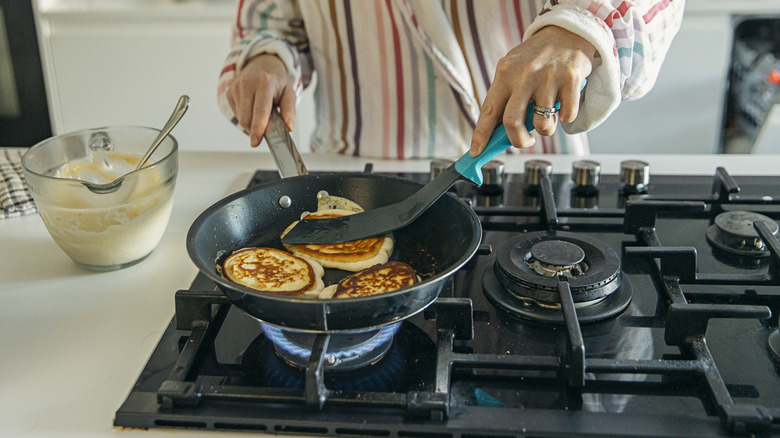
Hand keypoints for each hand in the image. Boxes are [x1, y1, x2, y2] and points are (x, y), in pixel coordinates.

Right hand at [226, 54, 296, 146]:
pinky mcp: (229, 92)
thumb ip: (289, 111)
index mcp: (265, 82)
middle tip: (267, 123)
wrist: (262, 63)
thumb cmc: (276, 80)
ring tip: (260, 111)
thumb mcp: (289, 92)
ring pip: (240, 118)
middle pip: (247, 118)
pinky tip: (252, 106)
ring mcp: (236, 87)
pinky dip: (245, 115)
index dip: (258, 128)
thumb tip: (288, 127)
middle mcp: (247, 83)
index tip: (256, 141)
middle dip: (256, 128)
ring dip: (251, 122)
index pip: (260, 110)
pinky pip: (236, 113)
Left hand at [470, 26, 595, 155]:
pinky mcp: (571, 80)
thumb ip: (506, 97)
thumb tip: (496, 133)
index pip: (488, 110)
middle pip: (512, 122)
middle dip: (518, 141)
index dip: (481, 135)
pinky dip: (565, 117)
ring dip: (545, 129)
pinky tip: (563, 103)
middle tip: (524, 141)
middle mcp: (525, 75)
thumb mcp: (514, 69)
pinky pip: (566, 116)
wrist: (567, 31)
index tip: (476, 152)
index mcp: (505, 73)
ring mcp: (548, 77)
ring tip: (548, 116)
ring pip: (542, 124)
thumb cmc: (537, 57)